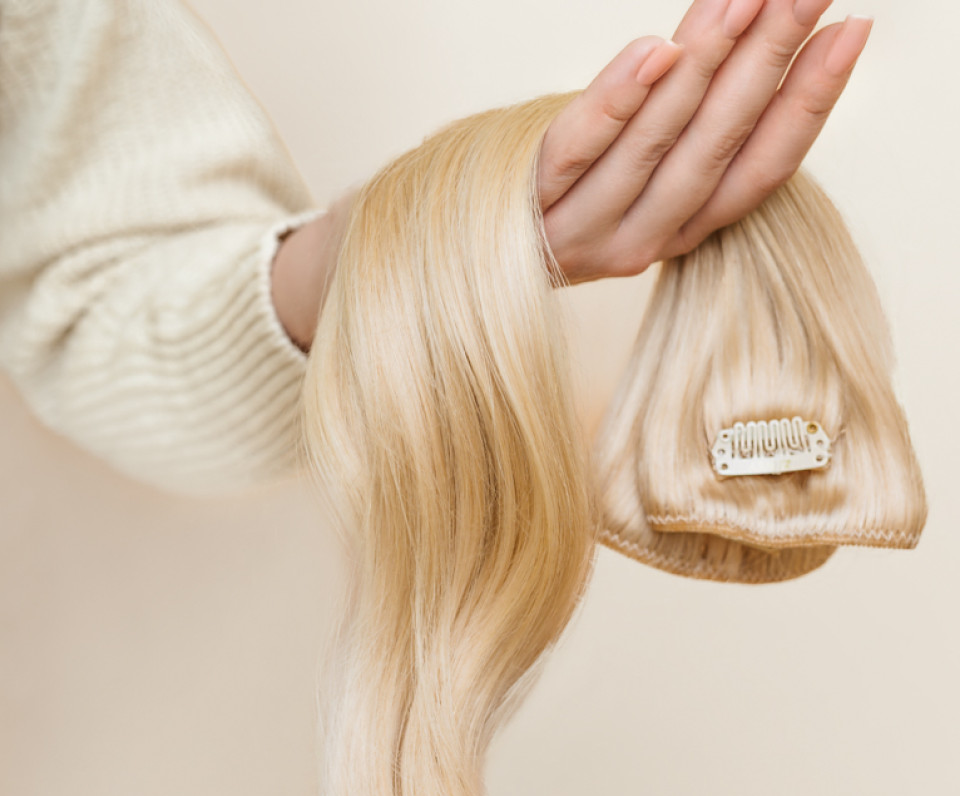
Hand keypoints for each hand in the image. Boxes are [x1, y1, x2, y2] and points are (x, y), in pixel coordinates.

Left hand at [537, 0, 872, 282]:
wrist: (456, 255)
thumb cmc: (555, 196)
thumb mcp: (634, 172)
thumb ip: (689, 125)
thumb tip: (756, 38)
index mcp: (677, 231)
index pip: (758, 169)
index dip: (809, 102)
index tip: (851, 29)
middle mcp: (638, 238)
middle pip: (717, 144)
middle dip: (772, 60)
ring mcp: (582, 226)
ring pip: (658, 140)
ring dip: (707, 63)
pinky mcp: (527, 198)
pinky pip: (579, 147)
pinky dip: (617, 100)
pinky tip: (655, 52)